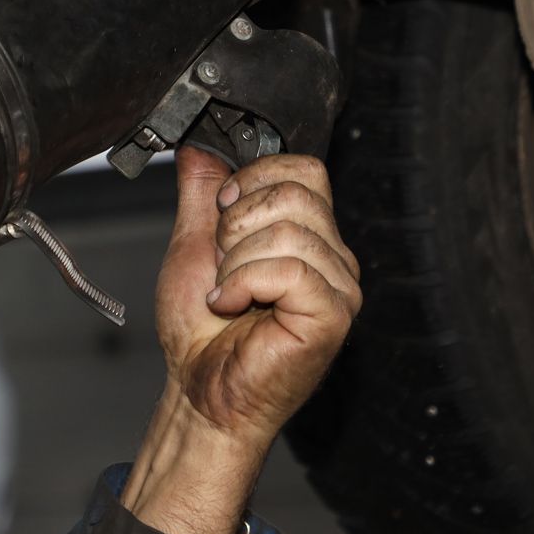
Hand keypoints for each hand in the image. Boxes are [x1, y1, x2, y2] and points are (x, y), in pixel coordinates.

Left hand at [123, 148, 360, 533]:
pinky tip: (231, 306)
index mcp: (309, 233)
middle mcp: (333, 255)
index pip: (305, 169)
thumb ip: (203, 192)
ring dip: (236, 261)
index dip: (255, 179)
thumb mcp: (194, 243)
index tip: (223, 213)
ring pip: (288, 231)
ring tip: (226, 292)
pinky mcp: (332, 315)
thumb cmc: (200, 331)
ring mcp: (338, 286)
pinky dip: (245, 284)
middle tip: (223, 264)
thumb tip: (198, 146)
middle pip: (296, 192)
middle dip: (238, 222)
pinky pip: (290, 270)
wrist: (198, 388)